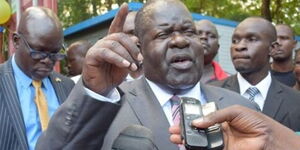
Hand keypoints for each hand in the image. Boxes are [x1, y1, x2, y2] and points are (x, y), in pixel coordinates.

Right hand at [82, 3, 142, 94]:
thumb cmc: (114, 75)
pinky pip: (106, 53)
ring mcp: (97, 48)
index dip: (120, 16)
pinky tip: (125, 65)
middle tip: (140, 59)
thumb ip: (132, 54)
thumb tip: (137, 41)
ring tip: (133, 67)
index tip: (126, 5)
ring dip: (126, 56)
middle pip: (120, 37)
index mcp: (113, 43)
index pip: (116, 27)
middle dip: (133, 48)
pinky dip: (118, 59)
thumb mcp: (128, 64)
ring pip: (114, 45)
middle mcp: (104, 42)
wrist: (103, 88)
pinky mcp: (92, 56)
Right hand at [169, 105, 299, 149]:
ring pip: (200, 141)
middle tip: (174, 130)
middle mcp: (218, 130)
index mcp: (220, 119)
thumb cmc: (255, 121)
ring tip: (176, 138)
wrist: (267, 137)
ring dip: (187, 140)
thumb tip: (198, 121)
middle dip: (185, 130)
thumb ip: (215, 116)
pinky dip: (197, 149)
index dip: (190, 119)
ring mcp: (219, 141)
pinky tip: (187, 146)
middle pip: (197, 131)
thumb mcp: (234, 111)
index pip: (201, 119)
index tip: (180, 119)